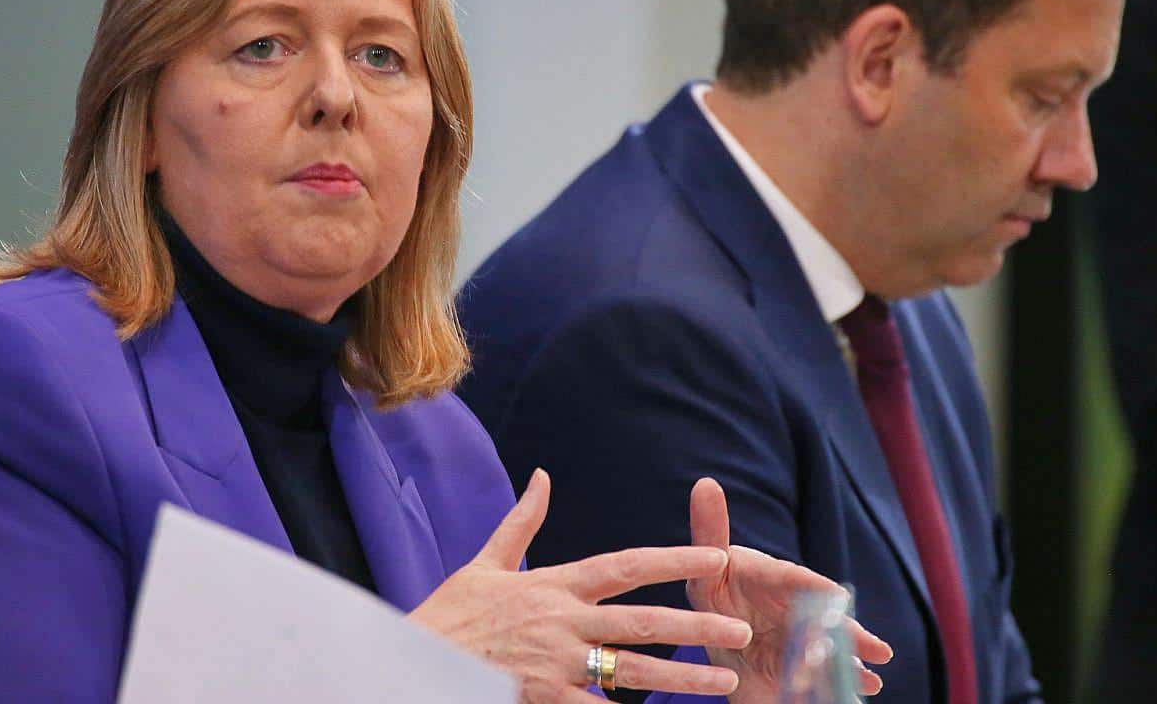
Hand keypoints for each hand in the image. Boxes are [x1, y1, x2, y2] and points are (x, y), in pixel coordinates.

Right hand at [410, 469, 755, 702]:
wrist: (415, 663)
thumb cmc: (450, 614)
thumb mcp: (485, 562)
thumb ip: (521, 521)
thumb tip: (542, 476)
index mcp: (554, 584)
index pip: (626, 565)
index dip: (675, 558)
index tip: (716, 555)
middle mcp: (562, 621)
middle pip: (642, 619)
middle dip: (696, 623)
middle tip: (740, 628)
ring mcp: (556, 664)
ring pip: (632, 670)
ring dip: (682, 676)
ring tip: (724, 681)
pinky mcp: (544, 699)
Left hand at [686, 478, 893, 702]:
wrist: (719, 641)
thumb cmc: (714, 594)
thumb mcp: (705, 572)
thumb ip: (709, 532)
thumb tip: (706, 482)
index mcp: (770, 578)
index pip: (793, 579)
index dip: (814, 589)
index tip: (836, 599)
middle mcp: (794, 605)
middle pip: (823, 617)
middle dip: (846, 633)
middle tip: (871, 647)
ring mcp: (803, 636)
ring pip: (833, 646)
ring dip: (853, 660)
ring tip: (873, 677)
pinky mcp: (807, 665)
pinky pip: (831, 672)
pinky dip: (850, 679)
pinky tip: (868, 686)